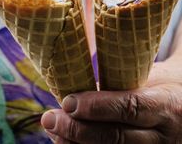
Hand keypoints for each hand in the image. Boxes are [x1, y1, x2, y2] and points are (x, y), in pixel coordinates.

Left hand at [41, 57, 181, 143]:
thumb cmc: (163, 85)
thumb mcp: (150, 78)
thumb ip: (120, 88)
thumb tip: (79, 95)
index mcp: (165, 106)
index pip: (129, 108)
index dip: (96, 107)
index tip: (68, 102)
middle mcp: (164, 135)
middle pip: (115, 137)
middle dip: (77, 130)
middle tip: (49, 118)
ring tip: (53, 130)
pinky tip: (68, 143)